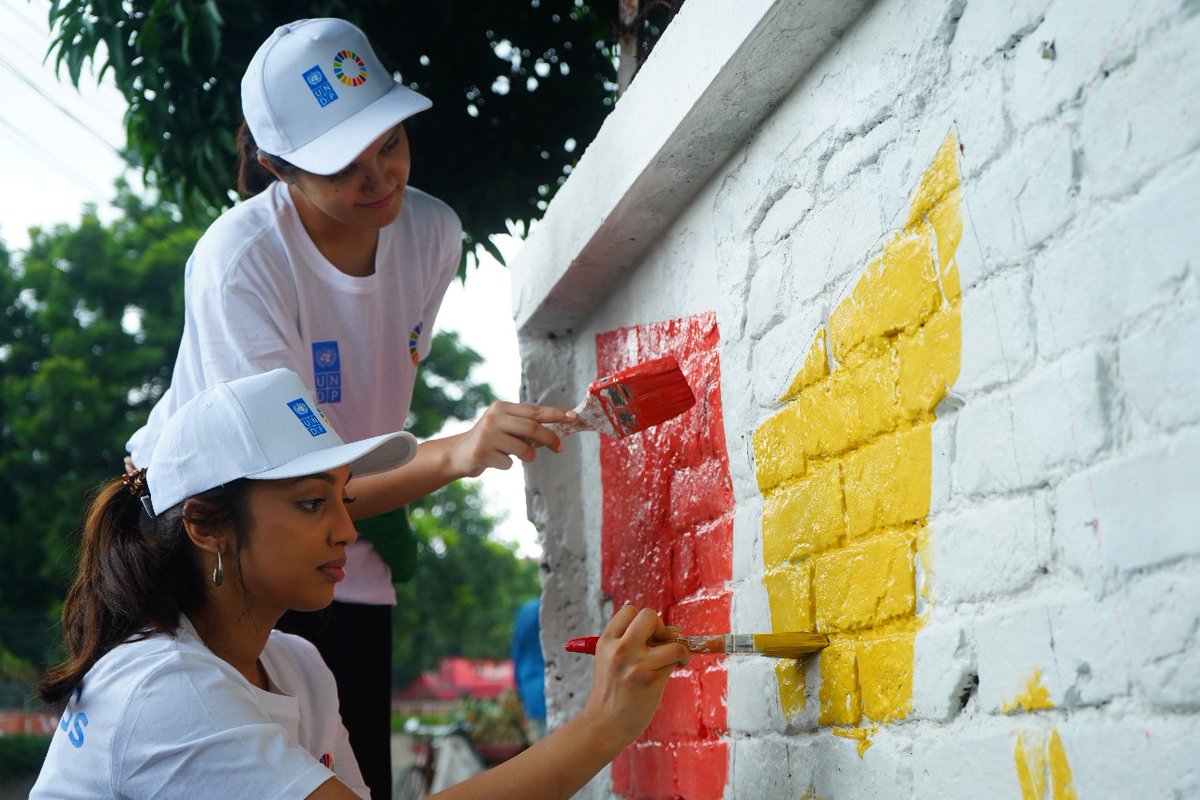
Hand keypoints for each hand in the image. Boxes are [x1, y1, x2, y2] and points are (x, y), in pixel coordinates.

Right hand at [448, 402, 576, 476]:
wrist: (458, 454)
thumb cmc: (490, 440)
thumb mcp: (505, 427)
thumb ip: (526, 427)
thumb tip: (557, 433)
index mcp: (502, 407)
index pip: (535, 410)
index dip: (556, 414)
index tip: (574, 417)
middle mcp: (494, 417)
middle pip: (533, 428)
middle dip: (550, 439)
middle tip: (559, 448)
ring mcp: (487, 434)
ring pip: (524, 449)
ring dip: (527, 456)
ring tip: (514, 455)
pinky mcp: (482, 452)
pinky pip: (509, 463)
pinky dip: (507, 465)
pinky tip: (494, 460)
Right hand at [579, 605, 688, 748]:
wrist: (604, 726)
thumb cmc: (612, 692)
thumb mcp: (608, 660)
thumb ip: (629, 642)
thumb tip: (673, 630)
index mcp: (606, 642)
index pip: (630, 610)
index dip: (643, 620)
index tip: (648, 634)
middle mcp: (620, 650)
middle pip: (649, 616)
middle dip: (662, 626)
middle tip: (663, 643)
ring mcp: (636, 665)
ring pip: (672, 642)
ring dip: (679, 649)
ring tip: (675, 660)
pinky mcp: (652, 681)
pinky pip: (675, 661)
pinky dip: (679, 663)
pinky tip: (673, 671)